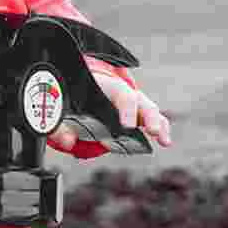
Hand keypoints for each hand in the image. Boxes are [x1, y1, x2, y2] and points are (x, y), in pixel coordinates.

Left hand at [50, 71, 172, 152]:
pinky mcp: (137, 113)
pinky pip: (153, 119)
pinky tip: (165, 142)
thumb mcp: (63, 107)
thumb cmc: (72, 96)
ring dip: (158, 124)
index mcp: (103, 85)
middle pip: (138, 100)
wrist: (79, 87)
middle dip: (148, 116)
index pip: (120, 94)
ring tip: (164, 140)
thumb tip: (67, 141)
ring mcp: (132, 101)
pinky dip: (161, 129)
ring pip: (149, 109)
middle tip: (153, 131)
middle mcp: (121, 91)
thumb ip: (61, 125)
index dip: (126, 109)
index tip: (127, 126)